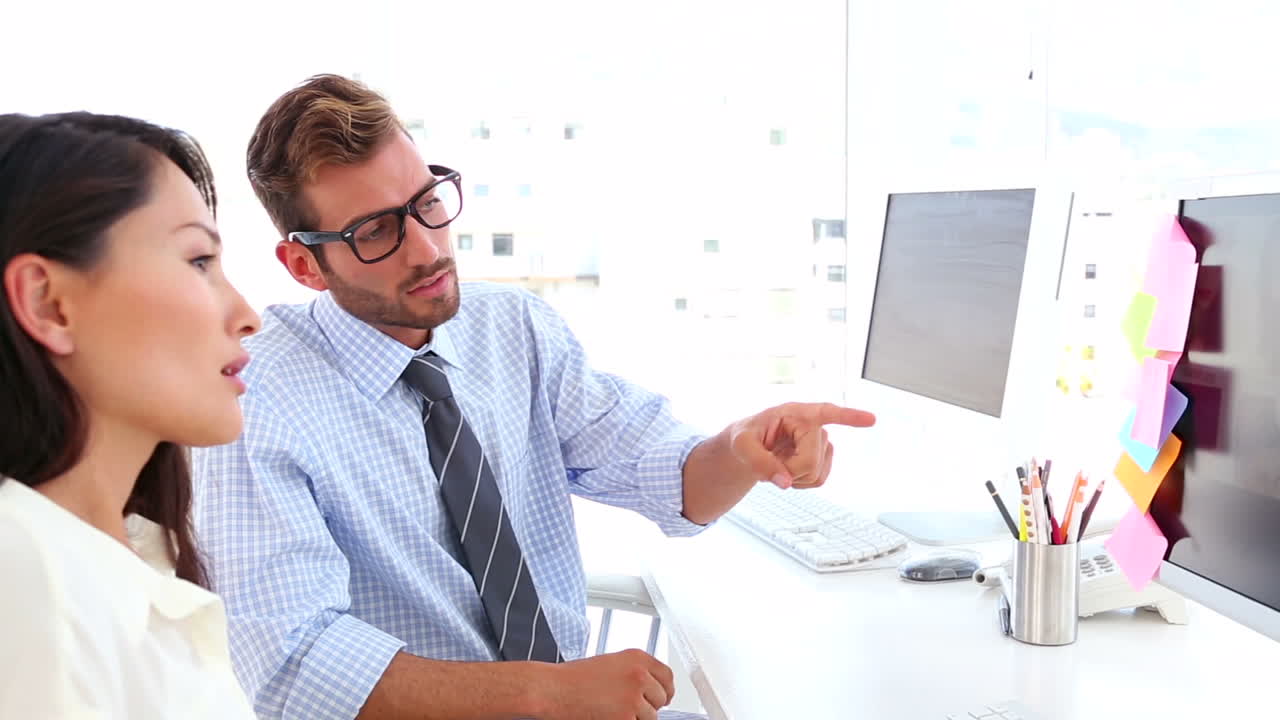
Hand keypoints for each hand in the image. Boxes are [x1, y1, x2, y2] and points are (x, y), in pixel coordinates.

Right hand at [538, 649, 674, 719]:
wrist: (554, 689)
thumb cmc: (575, 678)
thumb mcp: (611, 663)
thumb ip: (635, 671)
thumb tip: (653, 686)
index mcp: (637, 658)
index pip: (667, 676)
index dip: (665, 689)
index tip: (664, 697)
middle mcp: (640, 675)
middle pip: (662, 698)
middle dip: (650, 705)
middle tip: (629, 706)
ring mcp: (634, 697)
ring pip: (651, 716)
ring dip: (637, 717)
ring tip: (613, 710)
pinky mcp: (626, 717)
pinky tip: (608, 715)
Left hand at [726, 402, 875, 488]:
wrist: (747, 448)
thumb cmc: (744, 438)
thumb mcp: (741, 446)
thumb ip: (759, 462)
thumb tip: (785, 481)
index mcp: (794, 413)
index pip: (826, 412)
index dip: (849, 416)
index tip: (871, 419)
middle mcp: (811, 425)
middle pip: (812, 460)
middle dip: (790, 469)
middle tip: (770, 463)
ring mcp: (820, 442)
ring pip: (817, 473)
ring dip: (795, 476)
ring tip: (779, 464)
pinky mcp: (822, 458)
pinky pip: (819, 480)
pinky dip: (801, 483)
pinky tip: (789, 471)